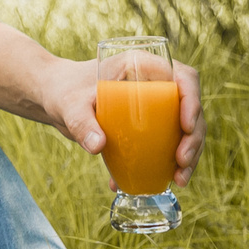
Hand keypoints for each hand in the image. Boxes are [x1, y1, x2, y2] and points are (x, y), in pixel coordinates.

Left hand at [41, 54, 204, 183]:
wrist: (55, 100)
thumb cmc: (62, 91)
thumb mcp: (68, 105)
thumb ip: (80, 122)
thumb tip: (98, 147)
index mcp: (142, 66)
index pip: (183, 77)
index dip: (192, 100)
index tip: (185, 126)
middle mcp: (156, 83)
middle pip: (189, 107)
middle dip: (193, 137)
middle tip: (181, 162)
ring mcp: (157, 105)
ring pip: (185, 129)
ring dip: (189, 155)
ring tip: (179, 179)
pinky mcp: (152, 124)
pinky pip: (169, 143)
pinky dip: (169, 163)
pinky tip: (161, 182)